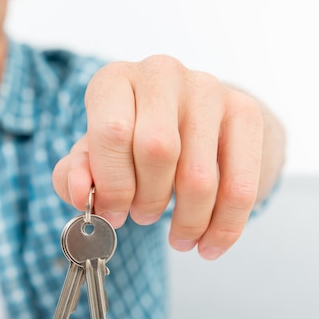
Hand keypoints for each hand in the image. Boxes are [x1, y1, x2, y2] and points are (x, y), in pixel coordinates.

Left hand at [53, 55, 263, 259]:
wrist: (185, 122)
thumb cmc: (128, 142)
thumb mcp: (92, 157)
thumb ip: (74, 176)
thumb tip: (80, 192)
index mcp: (114, 80)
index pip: (112, 132)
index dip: (112, 185)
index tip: (112, 214)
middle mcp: (161, 73)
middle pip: (158, 150)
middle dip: (147, 199)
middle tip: (142, 217)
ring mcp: (207, 89)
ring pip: (199, 175)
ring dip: (186, 220)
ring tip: (178, 236)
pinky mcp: (245, 111)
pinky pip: (241, 185)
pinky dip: (224, 227)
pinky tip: (209, 245)